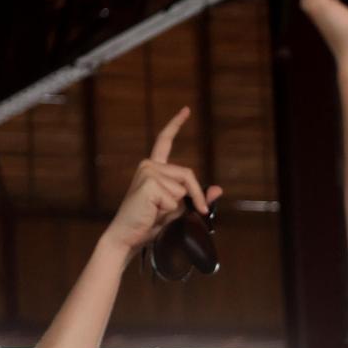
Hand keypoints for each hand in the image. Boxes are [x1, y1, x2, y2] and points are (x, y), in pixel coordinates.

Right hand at [102, 109, 221, 254]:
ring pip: (183, 188)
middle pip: (188, 174)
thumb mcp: (178, 208)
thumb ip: (196, 197)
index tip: (186, 110)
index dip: (175, 125)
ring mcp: (147, 172)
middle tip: (185, 213)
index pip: (165, 141)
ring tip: (157, 212)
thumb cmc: (150, 223)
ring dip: (177, 206)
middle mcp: (149, 165)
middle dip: (195, 196)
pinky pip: (175, 197)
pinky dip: (169, 210)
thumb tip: (219, 189)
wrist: (128, 237)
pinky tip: (152, 212)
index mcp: (153, 167)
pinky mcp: (149, 183)